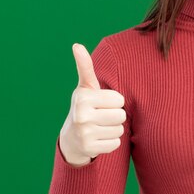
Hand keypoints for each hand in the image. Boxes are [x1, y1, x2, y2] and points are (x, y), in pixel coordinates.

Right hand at [59, 43, 126, 166]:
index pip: (119, 100)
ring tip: (100, 127)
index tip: (102, 104)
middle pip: (121, 115)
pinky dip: (110, 142)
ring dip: (113, 129)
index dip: (115, 102)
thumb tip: (76, 45)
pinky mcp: (90, 149)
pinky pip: (116, 144)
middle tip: (101, 117)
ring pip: (120, 130)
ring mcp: (84, 134)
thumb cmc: (86, 106)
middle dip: (115, 116)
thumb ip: (85, 67)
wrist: (72, 137)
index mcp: (83, 97)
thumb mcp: (86, 87)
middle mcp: (81, 115)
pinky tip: (99, 139)